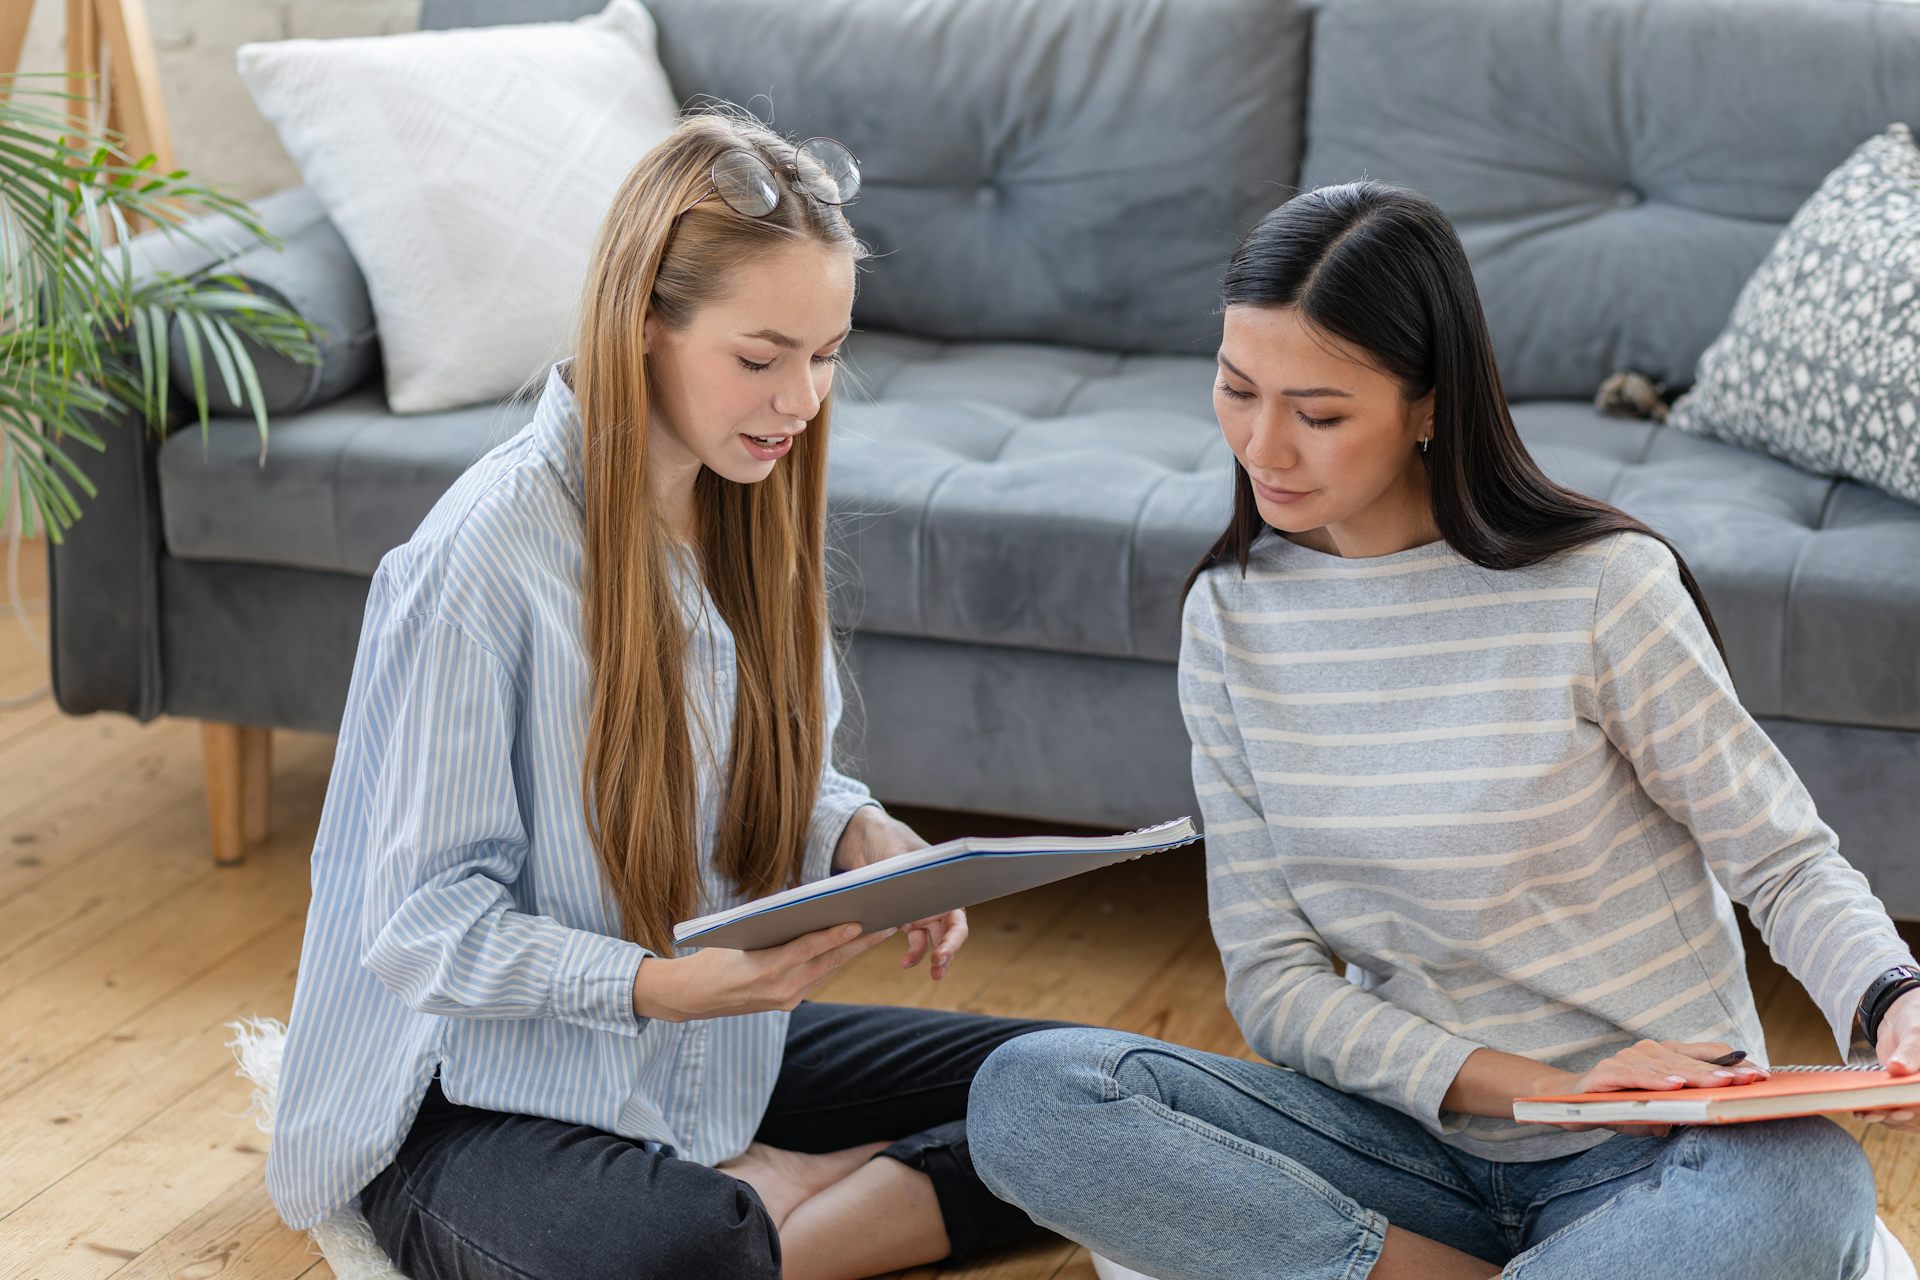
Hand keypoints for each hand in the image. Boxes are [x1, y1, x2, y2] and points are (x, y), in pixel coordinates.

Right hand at [632, 922, 895, 1021]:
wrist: (692, 996)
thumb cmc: (712, 955)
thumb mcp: (738, 932)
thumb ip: (773, 922)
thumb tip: (808, 901)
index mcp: (766, 969)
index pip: (809, 949)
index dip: (837, 935)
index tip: (860, 922)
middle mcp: (780, 988)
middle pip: (828, 961)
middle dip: (860, 942)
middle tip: (887, 923)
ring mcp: (786, 1000)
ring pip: (827, 970)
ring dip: (853, 952)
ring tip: (878, 931)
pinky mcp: (787, 1004)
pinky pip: (817, 978)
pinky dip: (833, 961)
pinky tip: (851, 946)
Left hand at [831, 806, 969, 980]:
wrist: (866, 838)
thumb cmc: (888, 840)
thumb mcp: (893, 855)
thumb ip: (899, 875)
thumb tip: (903, 896)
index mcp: (942, 884)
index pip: (956, 915)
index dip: (954, 937)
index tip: (943, 953)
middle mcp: (936, 900)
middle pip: (949, 932)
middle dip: (947, 952)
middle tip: (937, 969)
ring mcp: (921, 910)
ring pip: (934, 940)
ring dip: (933, 957)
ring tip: (932, 974)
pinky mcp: (903, 917)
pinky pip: (915, 940)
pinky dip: (913, 954)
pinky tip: (905, 962)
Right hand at [1548, 1039, 1768, 1137]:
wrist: (1567, 1101)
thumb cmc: (1618, 1105)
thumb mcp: (1657, 1110)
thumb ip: (1681, 1111)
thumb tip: (1706, 1121)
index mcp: (1665, 1056)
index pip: (1707, 1053)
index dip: (1734, 1062)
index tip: (1762, 1076)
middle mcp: (1647, 1051)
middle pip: (1692, 1060)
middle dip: (1724, 1071)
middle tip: (1751, 1080)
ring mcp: (1626, 1059)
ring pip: (1667, 1066)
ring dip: (1696, 1075)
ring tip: (1721, 1083)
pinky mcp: (1605, 1072)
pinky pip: (1634, 1075)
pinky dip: (1654, 1079)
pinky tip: (1674, 1085)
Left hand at [1860, 987, 1919, 1133]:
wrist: (1903, 1021)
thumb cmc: (1915, 1021)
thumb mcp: (1914, 1032)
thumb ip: (1909, 1051)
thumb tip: (1898, 1067)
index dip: (1917, 1108)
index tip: (1900, 1110)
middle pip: (1918, 1112)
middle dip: (1896, 1114)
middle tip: (1872, 1113)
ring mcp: (1917, 1096)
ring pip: (1908, 1117)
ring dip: (1886, 1118)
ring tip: (1864, 1114)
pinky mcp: (1905, 1097)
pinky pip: (1897, 1112)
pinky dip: (1882, 1114)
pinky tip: (1864, 1112)